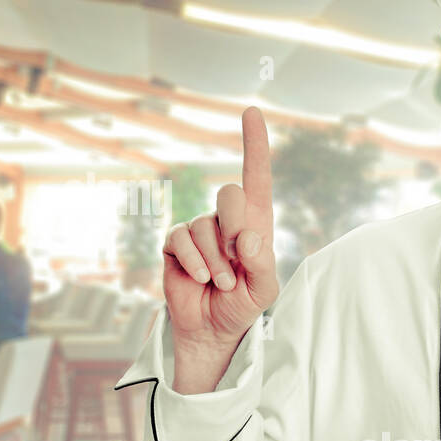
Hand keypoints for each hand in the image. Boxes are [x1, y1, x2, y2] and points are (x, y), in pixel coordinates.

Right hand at [162, 107, 278, 389]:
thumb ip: (262, 263)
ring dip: (215, 261)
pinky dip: (193, 261)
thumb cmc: (243, 305)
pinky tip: (200, 278)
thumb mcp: (265, 289)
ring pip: (205, 226)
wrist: (212, 329)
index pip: (257, 177)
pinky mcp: (175, 244)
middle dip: (236, 227)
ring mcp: (199, 230)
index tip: (251, 111)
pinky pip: (181, 239)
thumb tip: (246, 239)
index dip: (254, 144)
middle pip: (230, 193)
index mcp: (255, 222)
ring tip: (221, 283)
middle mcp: (226, 220)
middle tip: (239, 261)